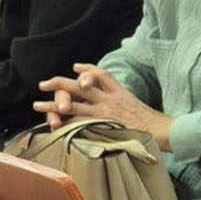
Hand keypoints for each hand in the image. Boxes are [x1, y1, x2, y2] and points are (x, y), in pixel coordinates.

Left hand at [33, 64, 172, 146]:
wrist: (162, 132)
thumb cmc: (155, 124)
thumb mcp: (141, 107)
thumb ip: (126, 104)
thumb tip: (119, 109)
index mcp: (121, 93)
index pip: (101, 74)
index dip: (86, 69)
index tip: (75, 67)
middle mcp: (110, 100)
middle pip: (80, 85)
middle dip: (60, 84)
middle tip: (44, 84)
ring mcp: (104, 113)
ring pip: (72, 104)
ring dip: (52, 105)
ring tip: (37, 105)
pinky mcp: (101, 126)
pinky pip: (77, 123)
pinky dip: (64, 124)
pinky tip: (53, 125)